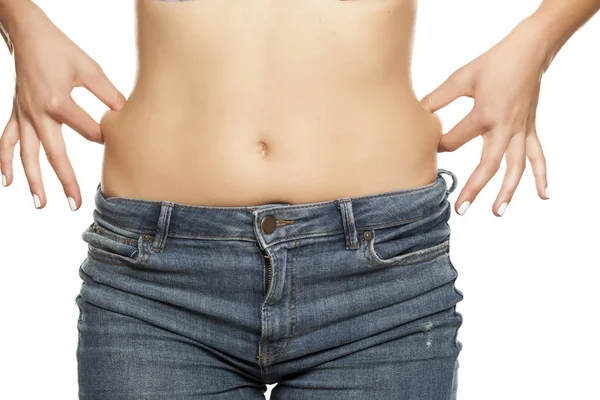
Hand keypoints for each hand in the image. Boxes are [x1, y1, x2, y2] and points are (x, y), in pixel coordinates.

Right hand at [0, 1, 125, 209]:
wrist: (27, 34)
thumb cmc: (61, 49)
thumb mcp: (90, 69)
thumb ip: (109, 94)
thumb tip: (126, 116)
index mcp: (59, 102)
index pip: (88, 132)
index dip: (104, 137)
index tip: (114, 139)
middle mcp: (38, 113)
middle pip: (54, 154)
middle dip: (65, 181)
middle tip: (75, 204)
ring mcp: (24, 115)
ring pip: (27, 154)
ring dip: (34, 180)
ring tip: (40, 204)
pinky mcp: (17, 113)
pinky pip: (7, 140)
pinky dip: (4, 161)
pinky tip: (6, 182)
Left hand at [420, 16, 550, 216]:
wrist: (529, 51)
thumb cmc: (492, 63)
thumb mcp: (461, 78)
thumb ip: (437, 98)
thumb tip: (416, 115)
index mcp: (484, 114)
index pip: (456, 141)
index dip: (440, 146)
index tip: (430, 149)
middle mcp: (504, 127)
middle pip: (488, 164)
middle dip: (473, 188)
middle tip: (460, 209)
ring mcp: (520, 131)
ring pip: (515, 167)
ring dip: (507, 191)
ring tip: (497, 213)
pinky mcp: (529, 129)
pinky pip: (537, 155)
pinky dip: (541, 175)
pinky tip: (543, 196)